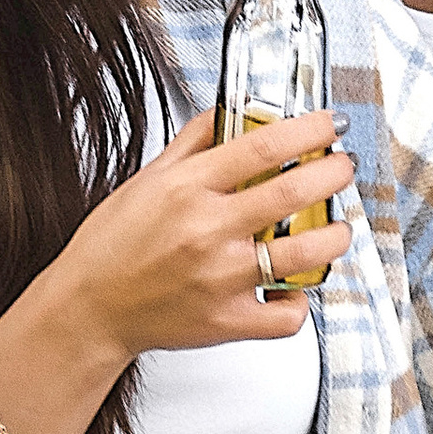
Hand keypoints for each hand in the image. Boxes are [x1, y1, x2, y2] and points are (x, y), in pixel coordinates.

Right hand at [62, 106, 354, 355]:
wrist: (90, 309)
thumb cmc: (112, 245)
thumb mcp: (146, 179)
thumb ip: (193, 143)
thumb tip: (230, 111)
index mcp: (187, 189)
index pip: (261, 146)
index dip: (308, 130)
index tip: (330, 125)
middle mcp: (206, 231)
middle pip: (291, 194)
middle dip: (332, 174)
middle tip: (342, 168)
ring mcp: (220, 279)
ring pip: (302, 255)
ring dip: (333, 236)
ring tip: (336, 227)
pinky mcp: (227, 322)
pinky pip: (286, 315)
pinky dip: (300, 301)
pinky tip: (294, 285)